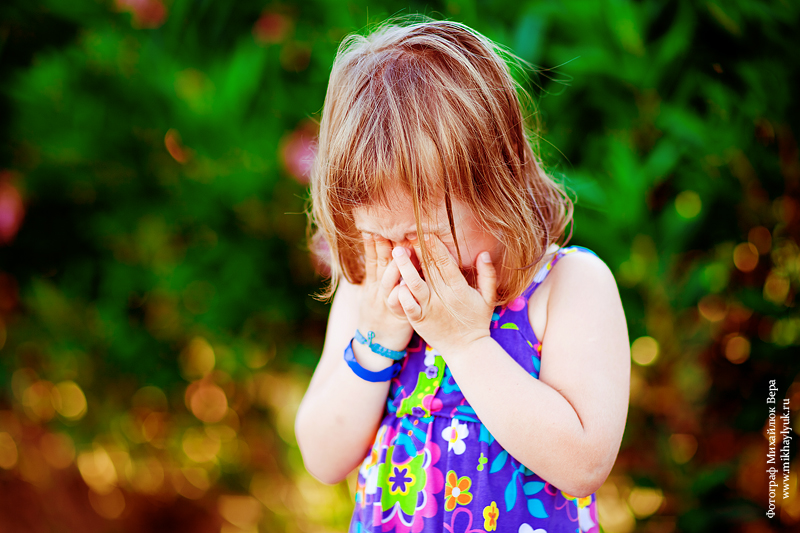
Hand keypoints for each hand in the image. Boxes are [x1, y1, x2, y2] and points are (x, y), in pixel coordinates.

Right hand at [357, 233, 414, 358]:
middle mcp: (378, 290)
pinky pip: (398, 304)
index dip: (372, 242)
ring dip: (395, 266)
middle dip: (384, 246)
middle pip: (380, 264)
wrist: (374, 345)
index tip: (372, 224)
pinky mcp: (398, 315)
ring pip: (388, 282)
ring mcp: (387, 303)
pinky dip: (400, 294)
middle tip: (388, 228)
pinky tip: (405, 284)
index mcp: (374, 283)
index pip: (372, 257)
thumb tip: (381, 251)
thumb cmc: (378, 315)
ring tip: (401, 251)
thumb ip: (377, 273)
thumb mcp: (371, 293)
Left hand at [392, 235, 496, 354]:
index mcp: (459, 288)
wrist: (467, 349)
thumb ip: (487, 275)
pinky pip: (408, 306)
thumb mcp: (489, 298)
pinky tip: (396, 282)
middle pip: (429, 269)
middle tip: (406, 235)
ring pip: (415, 284)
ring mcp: (430, 309)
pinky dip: (402, 295)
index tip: (426, 233)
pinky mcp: (419, 320)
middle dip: (418, 251)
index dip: (436, 248)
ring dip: (405, 268)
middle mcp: (443, 297)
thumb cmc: (477, 321)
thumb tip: (484, 253)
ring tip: (396, 252)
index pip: (446, 263)